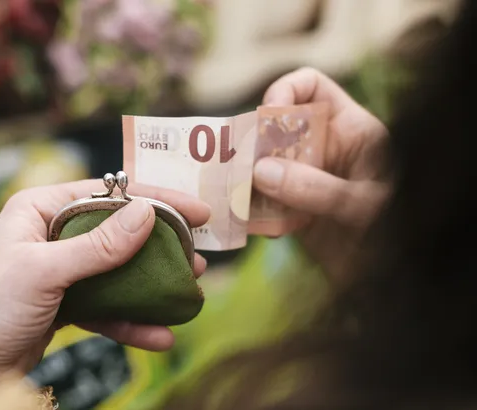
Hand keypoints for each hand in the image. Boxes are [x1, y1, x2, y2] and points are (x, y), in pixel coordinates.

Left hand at [0, 179, 210, 409]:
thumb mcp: (43, 271)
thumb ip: (98, 245)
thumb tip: (147, 213)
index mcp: (39, 209)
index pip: (108, 194)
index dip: (156, 200)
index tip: (197, 212)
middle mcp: (50, 234)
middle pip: (117, 233)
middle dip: (159, 248)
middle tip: (197, 258)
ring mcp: (58, 271)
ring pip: (116, 271)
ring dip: (151, 285)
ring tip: (189, 293)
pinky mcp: (62, 304)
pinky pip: (105, 306)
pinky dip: (131, 321)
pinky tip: (158, 335)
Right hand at [253, 67, 389, 278]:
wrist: (391, 281)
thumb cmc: (396, 233)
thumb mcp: (363, 205)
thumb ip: (316, 188)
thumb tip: (261, 171)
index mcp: (351, 130)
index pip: (311, 87)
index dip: (285, 91)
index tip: (268, 116)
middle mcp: (324, 149)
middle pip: (275, 126)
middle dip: (254, 142)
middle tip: (241, 166)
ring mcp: (306, 180)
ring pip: (262, 165)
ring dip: (247, 180)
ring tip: (239, 198)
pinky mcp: (292, 211)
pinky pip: (261, 201)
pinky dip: (253, 211)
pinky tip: (261, 227)